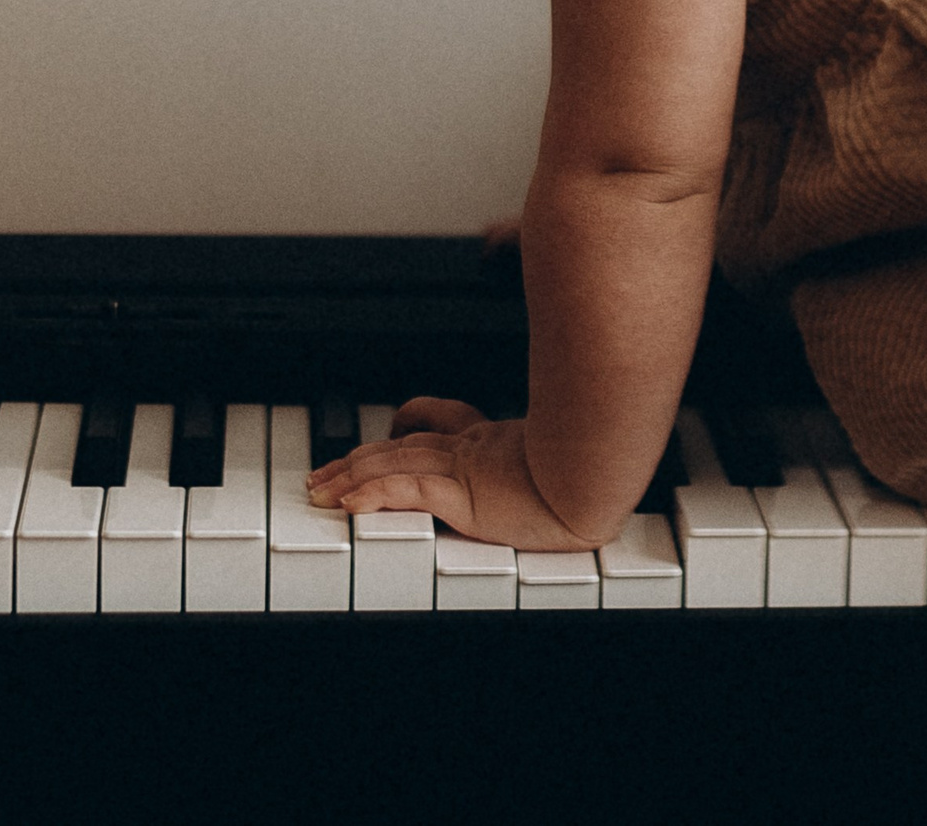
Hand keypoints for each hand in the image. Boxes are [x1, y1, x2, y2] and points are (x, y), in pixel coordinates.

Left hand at [303, 399, 599, 548]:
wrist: (606, 479)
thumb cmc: (599, 466)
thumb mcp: (572, 454)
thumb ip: (567, 424)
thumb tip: (583, 434)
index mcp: (496, 441)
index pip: (441, 423)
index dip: (406, 425)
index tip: (385, 431)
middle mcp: (475, 451)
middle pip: (402, 445)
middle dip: (357, 459)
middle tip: (322, 473)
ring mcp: (468, 470)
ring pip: (395, 465)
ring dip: (351, 479)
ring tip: (319, 491)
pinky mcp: (464, 494)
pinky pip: (409, 492)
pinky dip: (376, 494)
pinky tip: (349, 504)